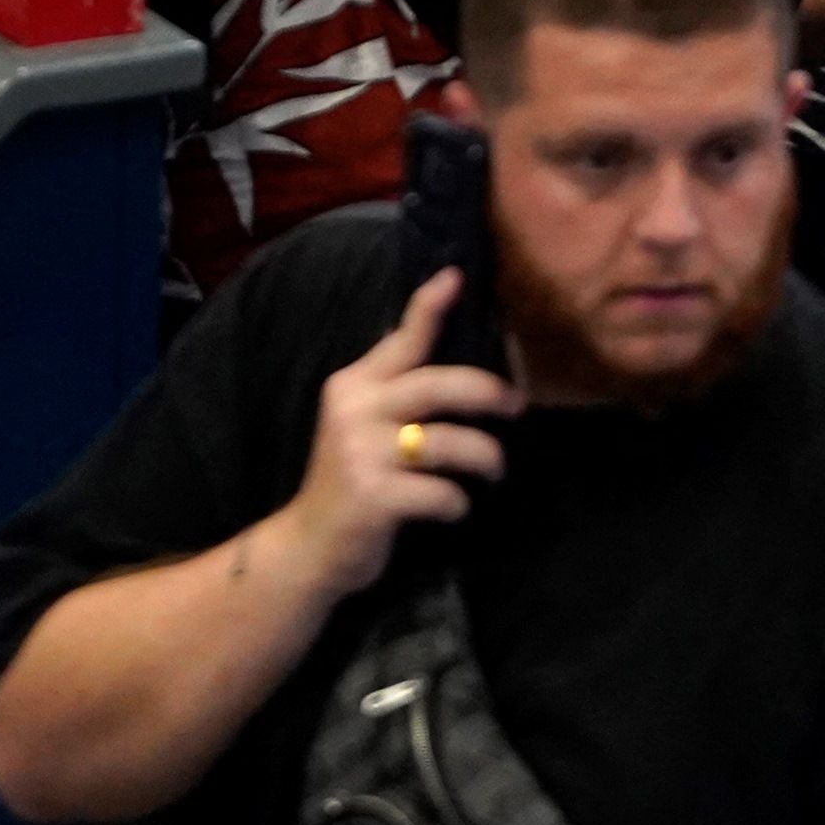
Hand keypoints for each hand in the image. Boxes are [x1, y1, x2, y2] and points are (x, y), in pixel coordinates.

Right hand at [275, 271, 525, 599]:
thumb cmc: (351, 480)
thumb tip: (456, 365)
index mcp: (353, 385)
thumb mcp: (361, 425)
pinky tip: (454, 507)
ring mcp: (362, 454)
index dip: (428, 307)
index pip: (399, 340)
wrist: (308, 546)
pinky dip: (457, 502)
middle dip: (486, 390)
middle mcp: (355, 411)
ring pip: (448, 442)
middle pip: (436, 385)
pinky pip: (440, 493)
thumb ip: (394, 392)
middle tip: (516, 403)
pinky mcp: (374, 497)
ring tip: (493, 469)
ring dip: (484, 457)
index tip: (456, 278)